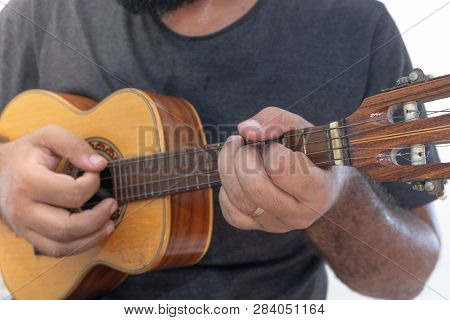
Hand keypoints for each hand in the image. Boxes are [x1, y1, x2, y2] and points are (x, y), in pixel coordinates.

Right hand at [0, 125, 116, 256]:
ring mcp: (24, 227)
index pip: (72, 193)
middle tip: (112, 204)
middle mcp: (22, 209)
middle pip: (66, 227)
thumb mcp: (48, 136)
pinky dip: (80, 245)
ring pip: (62, 245)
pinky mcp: (29, 236)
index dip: (93, 184)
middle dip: (97, 218)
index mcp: (27, 182)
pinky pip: (57, 250)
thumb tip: (99, 164)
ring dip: (92, 237)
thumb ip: (74, 145)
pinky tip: (95, 232)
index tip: (95, 173)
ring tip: (110, 222)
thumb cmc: (27, 153)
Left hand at [218, 107, 345, 232]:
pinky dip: (227, 190)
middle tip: (246, 144)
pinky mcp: (259, 228)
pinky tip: (237, 176)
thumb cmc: (312, 153)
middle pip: (255, 187)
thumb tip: (245, 130)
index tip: (275, 144)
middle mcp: (299, 215)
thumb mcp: (303, 128)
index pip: (281, 169)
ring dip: (229, 168)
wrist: (322, 186)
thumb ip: (276, 120)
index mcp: (318, 191)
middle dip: (243, 157)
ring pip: (238, 199)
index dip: (271, 150)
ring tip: (237, 151)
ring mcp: (278, 225)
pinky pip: (231, 213)